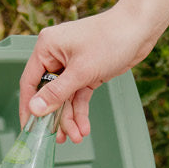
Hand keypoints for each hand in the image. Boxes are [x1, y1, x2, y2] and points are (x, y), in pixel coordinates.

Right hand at [18, 4, 159, 142]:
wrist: (140, 29)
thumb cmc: (111, 38)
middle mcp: (56, 56)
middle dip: (56, 118)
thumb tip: (35, 109)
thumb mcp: (80, 71)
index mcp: (47, 48)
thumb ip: (56, 93)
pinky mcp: (86, 73)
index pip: (30, 82)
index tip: (29, 128)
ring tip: (77, 136)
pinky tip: (83, 126)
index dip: (28, 107)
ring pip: (65, 99)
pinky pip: (78, 97)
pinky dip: (81, 111)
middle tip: (59, 138)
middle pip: (49, 94)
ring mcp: (71, 65)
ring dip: (70, 119)